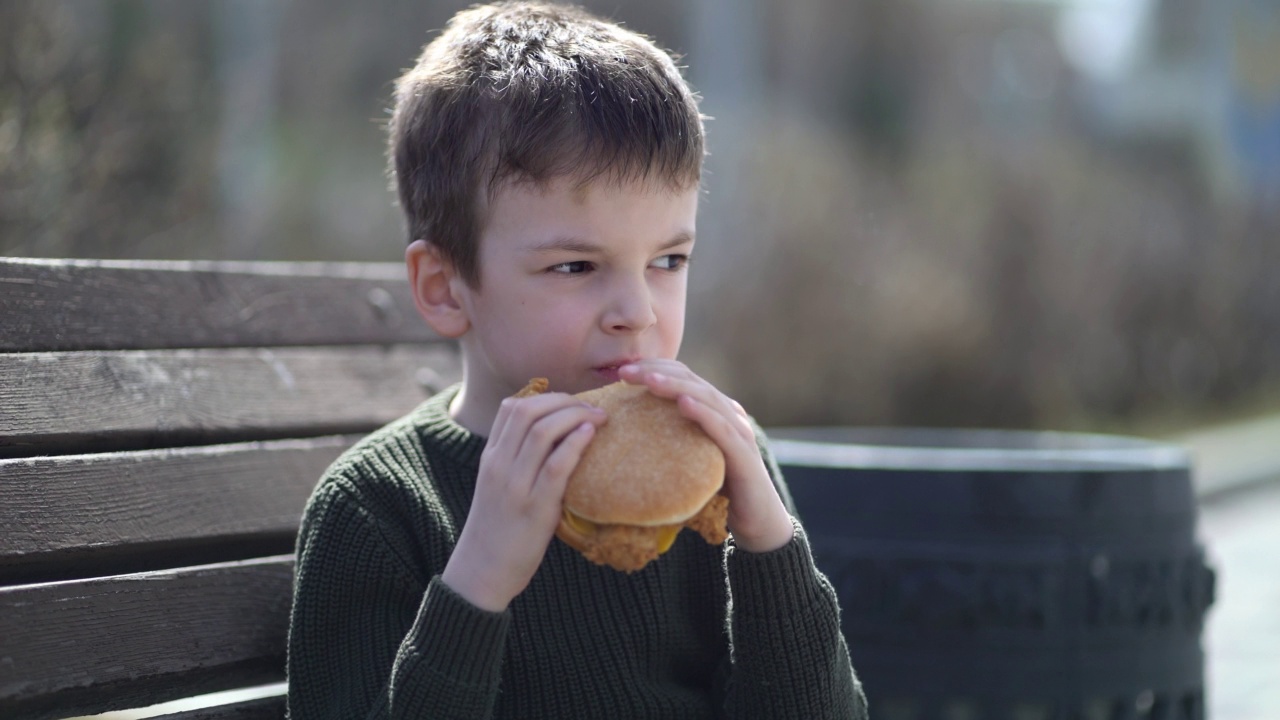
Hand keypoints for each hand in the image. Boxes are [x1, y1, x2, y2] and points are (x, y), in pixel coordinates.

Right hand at [442, 392, 606, 611]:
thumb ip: (517, 460)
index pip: (511, 408)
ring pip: (543, 432)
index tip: (570, 403)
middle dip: (564, 401)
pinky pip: (556, 466)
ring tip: (599, 418)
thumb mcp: (498, 486)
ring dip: (576, 416)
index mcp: (490, 457)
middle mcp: (499, 465)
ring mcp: (515, 486)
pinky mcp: (535, 508)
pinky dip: (575, 444)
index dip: (545, 396)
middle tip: (591, 408)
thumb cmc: (498, 528)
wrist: (483, 570)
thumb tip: (554, 437)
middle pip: (529, 412)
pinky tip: (590, 435)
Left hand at [617, 361, 793, 552]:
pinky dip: (703, 413)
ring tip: (649, 380)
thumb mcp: (688, 459)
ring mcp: (739, 432)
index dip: (654, 368)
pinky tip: (683, 403)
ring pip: (706, 398)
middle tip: (625, 371)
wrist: (757, 522)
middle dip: (656, 372)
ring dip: (676, 385)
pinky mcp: (745, 455)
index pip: (683, 377)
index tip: (621, 370)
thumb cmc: (718, 490)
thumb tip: (624, 437)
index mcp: (714, 410)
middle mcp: (729, 413)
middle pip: (691, 381)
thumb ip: (669, 442)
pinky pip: (722, 429)